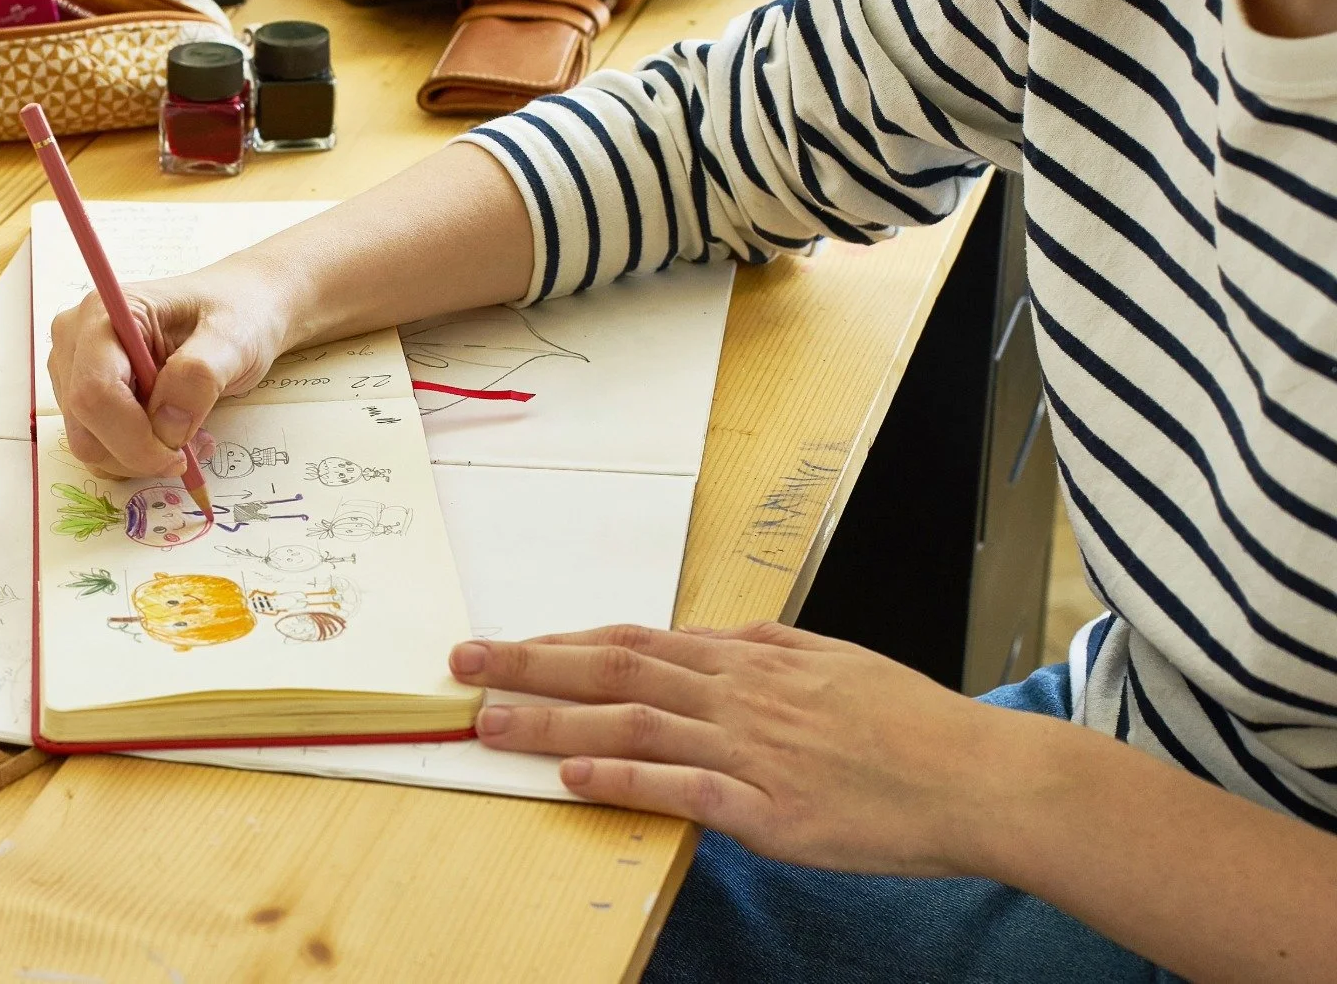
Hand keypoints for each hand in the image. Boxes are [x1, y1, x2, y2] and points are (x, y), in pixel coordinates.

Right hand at [47, 258, 298, 476]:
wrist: (238, 305)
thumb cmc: (234, 312)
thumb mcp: (232, 337)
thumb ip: (198, 376)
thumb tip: (167, 425)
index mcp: (104, 314)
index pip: (95, 392)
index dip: (132, 438)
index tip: (177, 457)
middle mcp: (76, 340)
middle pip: (84, 426)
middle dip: (138, 452)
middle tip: (192, 447)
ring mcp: (75, 369)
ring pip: (88, 444)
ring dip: (139, 456)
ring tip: (189, 433)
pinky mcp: (84, 395)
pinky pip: (98, 445)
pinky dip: (135, 454)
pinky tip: (172, 431)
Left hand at [450, 622, 1049, 875]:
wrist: (982, 777)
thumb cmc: (914, 724)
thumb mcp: (834, 661)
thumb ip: (766, 649)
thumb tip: (714, 637)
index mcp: (751, 662)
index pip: (636, 642)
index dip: (564, 642)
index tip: (509, 644)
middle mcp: (739, 696)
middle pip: (614, 670)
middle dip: (530, 665)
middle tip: (461, 662)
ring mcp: (751, 750)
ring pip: (632, 724)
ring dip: (552, 723)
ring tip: (487, 722)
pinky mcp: (770, 807)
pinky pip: (682, 788)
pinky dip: (622, 782)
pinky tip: (573, 780)